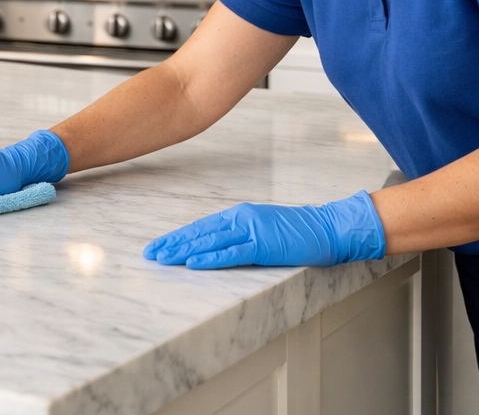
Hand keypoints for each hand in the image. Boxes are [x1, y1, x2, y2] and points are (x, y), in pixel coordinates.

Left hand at [144, 191, 385, 268]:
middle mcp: (241, 219)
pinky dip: (211, 258)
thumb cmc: (297, 230)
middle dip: (173, 244)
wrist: (327, 227)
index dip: (178, 237)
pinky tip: (194, 263)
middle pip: (200, 232)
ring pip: (210, 241)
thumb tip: (217, 243)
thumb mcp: (263, 227)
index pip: (201, 226)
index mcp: (239, 214)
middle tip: (151, 254)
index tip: (159, 246)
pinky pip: (232, 253)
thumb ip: (241, 233)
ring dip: (184, 251)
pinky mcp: (263, 245)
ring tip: (164, 259)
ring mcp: (252, 231)